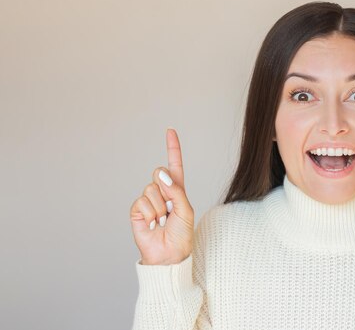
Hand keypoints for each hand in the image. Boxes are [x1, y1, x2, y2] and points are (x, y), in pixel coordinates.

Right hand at [130, 128, 193, 264]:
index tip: (170, 131)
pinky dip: (150, 213)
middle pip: (159, 173)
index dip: (172, 148)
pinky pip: (141, 201)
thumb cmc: (181, 235)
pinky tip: (153, 224)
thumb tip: (161, 174)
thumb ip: (176, 190)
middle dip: (165, 188)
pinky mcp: (136, 211)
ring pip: (150, 188)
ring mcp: (148, 201)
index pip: (174, 165)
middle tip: (170, 208)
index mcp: (176, 190)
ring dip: (159, 207)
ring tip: (163, 221)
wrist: (169, 255)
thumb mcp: (185, 210)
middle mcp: (161, 193)